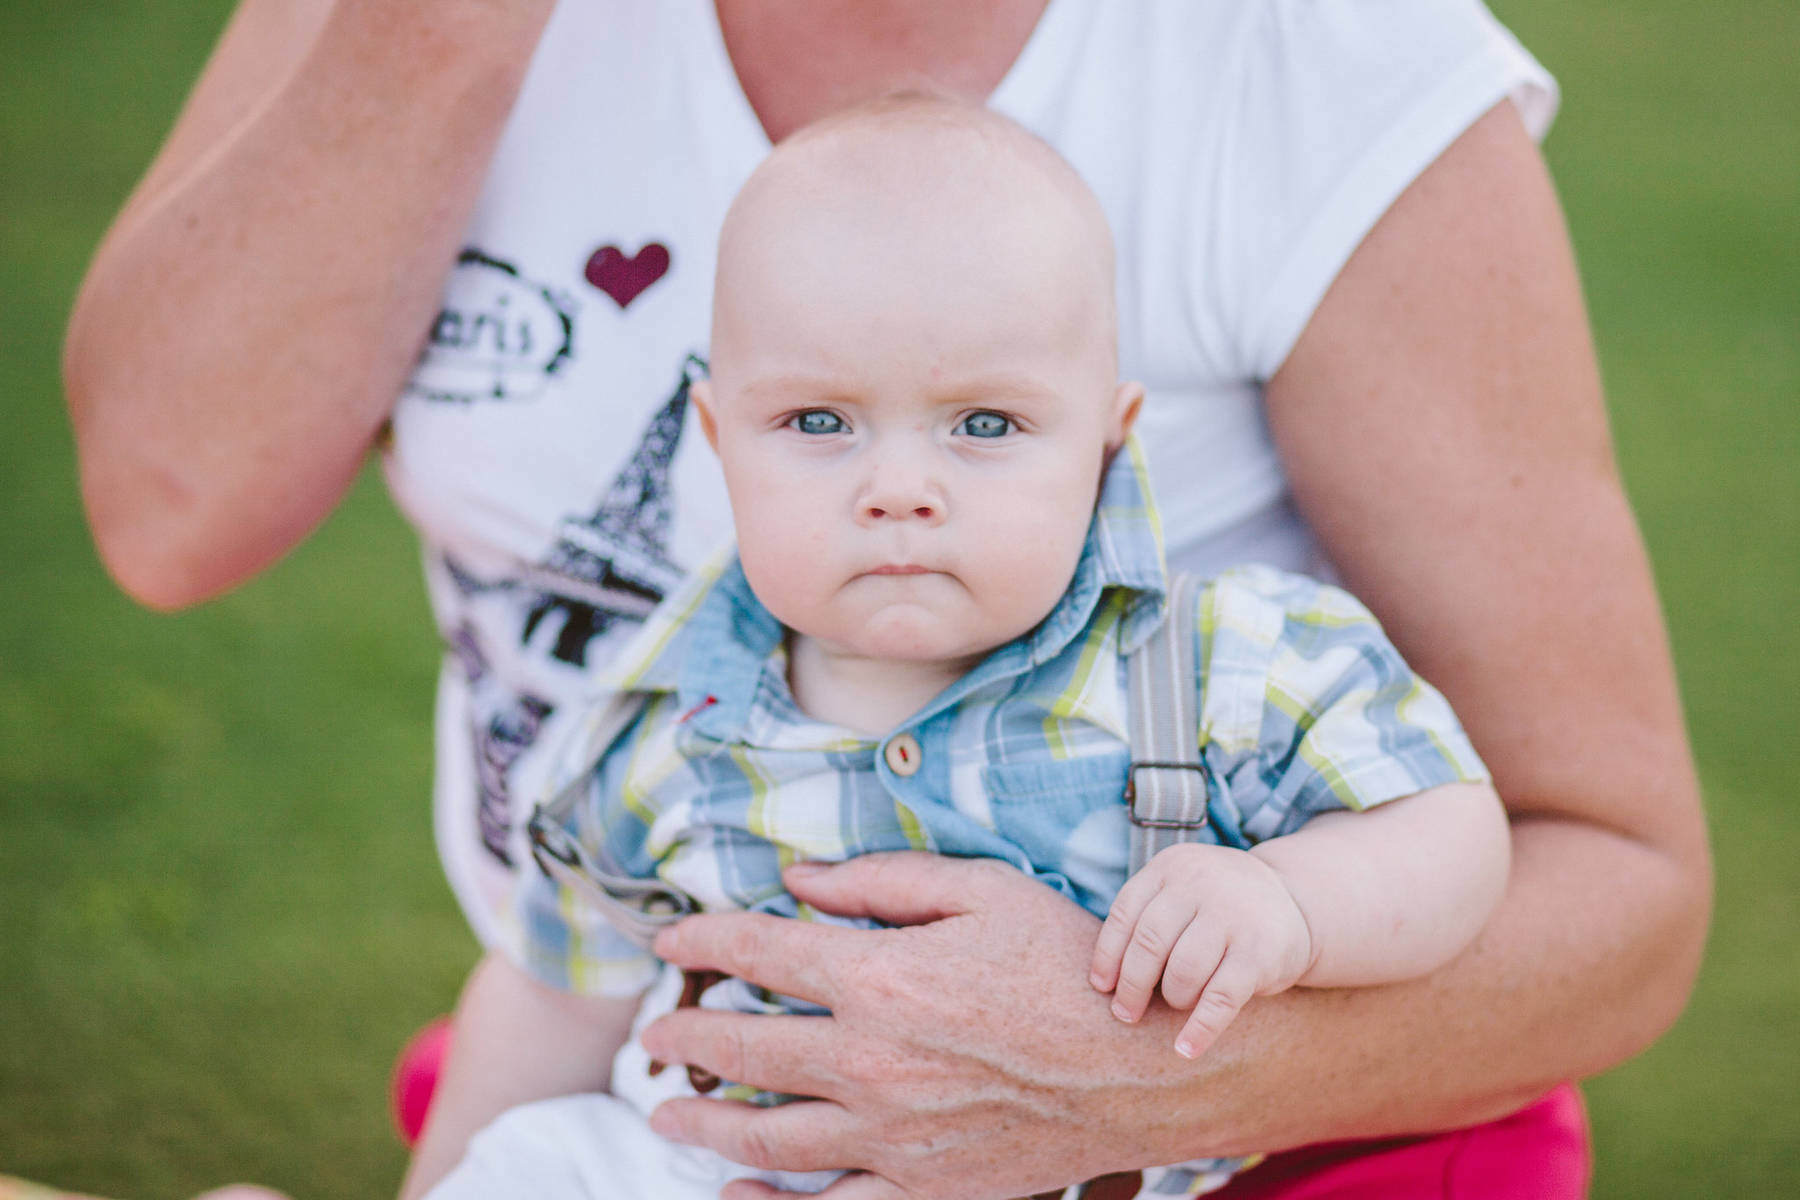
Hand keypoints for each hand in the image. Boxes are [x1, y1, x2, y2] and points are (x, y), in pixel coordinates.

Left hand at [640, 852, 1204, 1199]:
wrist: (1145, 1063)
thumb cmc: (1068, 964)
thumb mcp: (980, 890)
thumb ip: (880, 882)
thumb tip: (798, 879)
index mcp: (878, 976)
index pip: (756, 952)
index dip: (701, 940)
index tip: (669, 938)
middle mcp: (869, 1059)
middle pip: (743, 1048)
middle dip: (685, 1035)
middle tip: (653, 1032)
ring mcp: (891, 1133)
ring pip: (765, 1135)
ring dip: (702, 1122)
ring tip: (664, 1112)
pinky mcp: (924, 1186)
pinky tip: (735, 1189)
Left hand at [1090, 844, 1312, 1058]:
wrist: (1293, 900)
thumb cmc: (1218, 906)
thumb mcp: (1182, 890)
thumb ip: (1147, 918)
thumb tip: (1105, 981)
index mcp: (1172, 866)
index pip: (1125, 913)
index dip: (1107, 955)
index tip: (1101, 986)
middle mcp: (1201, 884)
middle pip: (1149, 944)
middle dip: (1131, 985)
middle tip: (1125, 1013)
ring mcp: (1233, 917)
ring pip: (1182, 972)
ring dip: (1173, 998)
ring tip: (1177, 1002)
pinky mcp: (1259, 953)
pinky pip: (1220, 998)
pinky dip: (1200, 1029)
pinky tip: (1185, 1049)